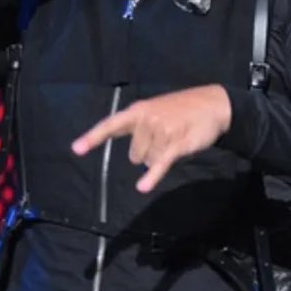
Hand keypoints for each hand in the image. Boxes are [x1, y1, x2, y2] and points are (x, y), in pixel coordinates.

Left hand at [71, 85, 231, 192]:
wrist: (214, 104)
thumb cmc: (182, 110)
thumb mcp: (157, 110)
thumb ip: (140, 127)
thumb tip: (136, 156)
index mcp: (138, 110)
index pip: (110, 125)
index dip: (93, 137)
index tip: (76, 149)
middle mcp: (146, 119)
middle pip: (134, 154)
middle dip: (148, 152)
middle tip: (166, 137)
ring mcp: (161, 131)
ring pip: (149, 160)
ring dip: (161, 157)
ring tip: (176, 140)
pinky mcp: (176, 143)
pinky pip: (160, 163)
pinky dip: (152, 176)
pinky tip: (143, 187)